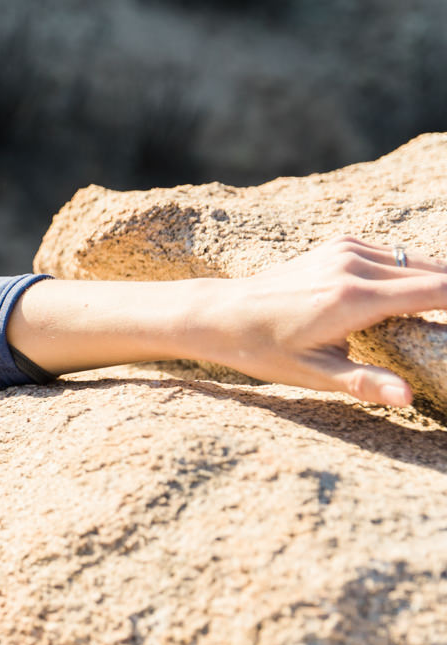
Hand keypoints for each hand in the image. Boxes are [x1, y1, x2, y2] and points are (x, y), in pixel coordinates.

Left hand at [8, 237, 446, 406]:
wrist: (221, 313)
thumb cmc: (264, 349)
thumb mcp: (313, 374)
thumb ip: (366, 383)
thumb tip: (408, 398)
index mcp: (353, 299)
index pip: (437, 293)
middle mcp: (353, 266)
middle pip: (436, 272)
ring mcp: (347, 250)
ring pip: (419, 260)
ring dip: (441, 282)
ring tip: (443, 314)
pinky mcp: (341, 245)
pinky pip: (395, 256)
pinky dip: (417, 272)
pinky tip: (423, 297)